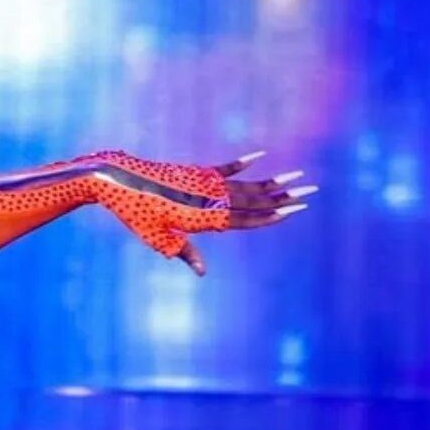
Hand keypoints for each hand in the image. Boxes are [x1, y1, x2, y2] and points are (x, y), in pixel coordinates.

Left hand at [94, 150, 313, 276]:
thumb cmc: (135, 214)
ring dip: (272, 181)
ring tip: (297, 176)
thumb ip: (184, 252)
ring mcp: (204, 183)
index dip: (272, 216)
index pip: (246, 220)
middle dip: (285, 196)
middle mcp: (210, 199)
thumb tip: (203, 272)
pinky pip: (224, 168)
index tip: (295, 210)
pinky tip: (260, 157)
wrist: (117, 181)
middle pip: (255, 200)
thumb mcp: (158, 239)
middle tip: (312, 191)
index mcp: (205, 219)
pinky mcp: (195, 171)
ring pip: (245, 184)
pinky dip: (242, 163)